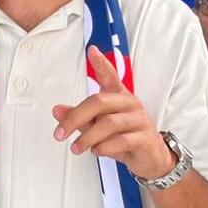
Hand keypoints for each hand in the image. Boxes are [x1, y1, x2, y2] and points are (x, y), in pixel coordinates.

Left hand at [51, 46, 172, 180]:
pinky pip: (122, 140)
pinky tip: (96, 151)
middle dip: (75, 117)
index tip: (92, 50)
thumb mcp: (98, 127)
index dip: (101, 63)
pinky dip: (105, 147)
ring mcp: (139, 120)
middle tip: (60, 133)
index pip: (110, 75)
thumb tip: (56, 110)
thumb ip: (79, 117)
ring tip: (76, 147)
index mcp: (119, 96)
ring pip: (109, 123)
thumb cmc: (124, 137)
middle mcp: (130, 103)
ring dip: (88, 137)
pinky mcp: (145, 138)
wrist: (151, 158)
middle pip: (99, 102)